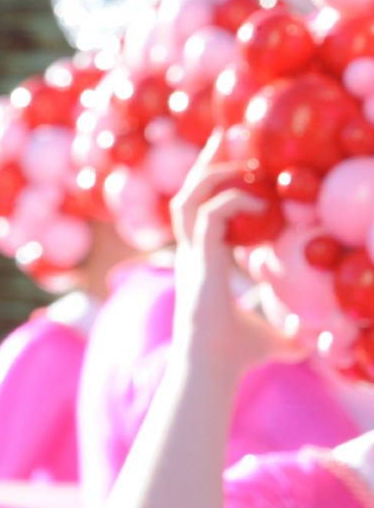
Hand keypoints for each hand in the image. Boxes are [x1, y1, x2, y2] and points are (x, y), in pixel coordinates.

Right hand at [169, 134, 287, 378]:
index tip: (240, 170)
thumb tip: (320, 336)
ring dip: (209, 174)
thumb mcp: (276, 335)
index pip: (202, 215)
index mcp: (205, 264)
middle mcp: (193, 255)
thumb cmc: (239, 357)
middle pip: (187, 196)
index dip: (216, 190)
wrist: (213, 370)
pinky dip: (231, 201)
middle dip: (205, 166)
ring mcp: (193, 256)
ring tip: (232, 153)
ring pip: (188, 199)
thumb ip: (289, 326)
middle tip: (226, 137)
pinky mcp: (201, 261)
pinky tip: (256, 199)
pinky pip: (210, 216)